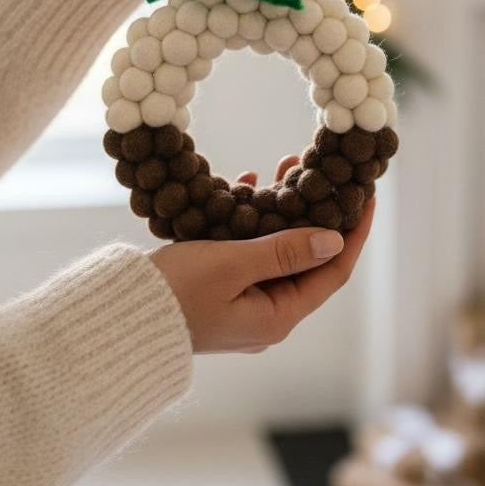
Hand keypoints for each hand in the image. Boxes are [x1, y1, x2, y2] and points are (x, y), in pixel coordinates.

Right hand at [150, 153, 374, 352]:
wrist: (119, 320)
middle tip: (320, 170)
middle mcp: (267, 315)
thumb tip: (335, 240)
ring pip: (278, 252)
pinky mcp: (221, 293)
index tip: (366, 196)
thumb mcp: (233, 266)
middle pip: (308, 260)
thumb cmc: (175, 294)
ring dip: (284, 211)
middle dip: (316, 212)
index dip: (353, 233)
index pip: (333, 271)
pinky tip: (245, 185)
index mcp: (277, 316)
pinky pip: (249, 253)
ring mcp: (244, 305)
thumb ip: (284, 252)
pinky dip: (252, 221)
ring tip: (284, 165)